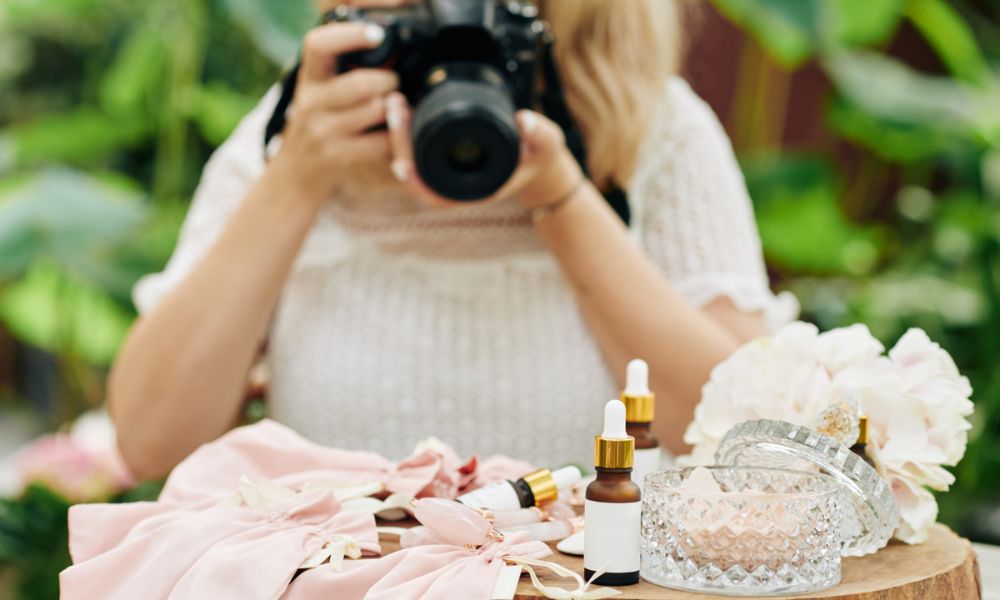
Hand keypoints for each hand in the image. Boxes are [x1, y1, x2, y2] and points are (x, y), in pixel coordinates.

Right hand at [268, 19, 399, 202]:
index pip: (318, 45)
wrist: (293, 178)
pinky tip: (397, 137)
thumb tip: (388, 54)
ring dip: (397, 109)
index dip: (349, 35)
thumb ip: (342, 75)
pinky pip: (381, 142)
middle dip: (389, 82)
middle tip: (395, 86)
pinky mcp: (335, 157)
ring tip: (398, 110)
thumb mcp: (319, 97)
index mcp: (309, 80)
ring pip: (376, 110)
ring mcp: (321, 131)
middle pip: (361, 83)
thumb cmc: (316, 130)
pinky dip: (397, 139)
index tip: (377, 36)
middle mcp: (310, 102)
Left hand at [384, 92, 584, 209]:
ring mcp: (450, 171)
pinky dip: (409, 130)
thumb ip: (539, 133)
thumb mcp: (547, 143)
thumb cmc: (541, 157)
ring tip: (396, 103)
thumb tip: (524, 120)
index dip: (416, 185)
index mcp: (477, 190)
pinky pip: (420, 149)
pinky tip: (405, 108)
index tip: (400, 165)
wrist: (539, 162)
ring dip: (400, 134)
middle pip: (418, 174)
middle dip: (400, 144)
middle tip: (395, 109)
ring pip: (414, 161)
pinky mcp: (447, 157)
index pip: (438, 197)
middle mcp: (459, 185)